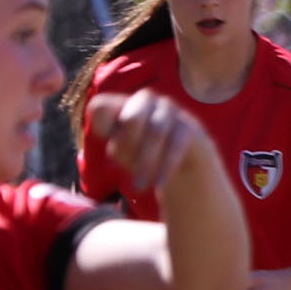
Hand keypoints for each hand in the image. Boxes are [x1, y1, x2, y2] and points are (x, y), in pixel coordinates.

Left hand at [83, 90, 210, 195]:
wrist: (184, 166)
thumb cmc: (146, 156)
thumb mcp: (125, 153)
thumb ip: (117, 144)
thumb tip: (113, 136)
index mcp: (122, 105)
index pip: (100, 107)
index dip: (102, 128)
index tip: (111, 147)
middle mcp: (145, 101)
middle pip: (131, 118)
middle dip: (127, 145)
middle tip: (126, 166)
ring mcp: (169, 111)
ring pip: (156, 132)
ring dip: (146, 163)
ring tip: (139, 187)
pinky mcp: (189, 127)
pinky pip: (176, 144)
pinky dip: (165, 167)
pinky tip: (158, 184)